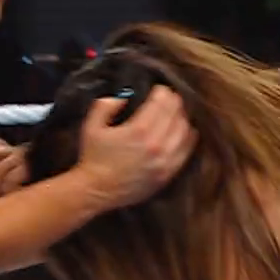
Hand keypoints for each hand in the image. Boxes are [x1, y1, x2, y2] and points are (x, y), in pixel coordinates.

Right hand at [75, 87, 196, 209]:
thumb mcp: (91, 126)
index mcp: (139, 130)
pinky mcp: (169, 173)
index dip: (162, 92)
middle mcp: (156, 144)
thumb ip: (105, 105)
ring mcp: (165, 161)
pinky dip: (188, 137)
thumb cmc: (93, 157)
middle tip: (169, 97)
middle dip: (173, 101)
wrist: (96, 190)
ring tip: (176, 112)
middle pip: (176, 114)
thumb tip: (124, 97)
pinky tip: (184, 131)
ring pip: (185, 130)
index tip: (159, 89)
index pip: (161, 103)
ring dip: (181, 117)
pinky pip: (187, 150)